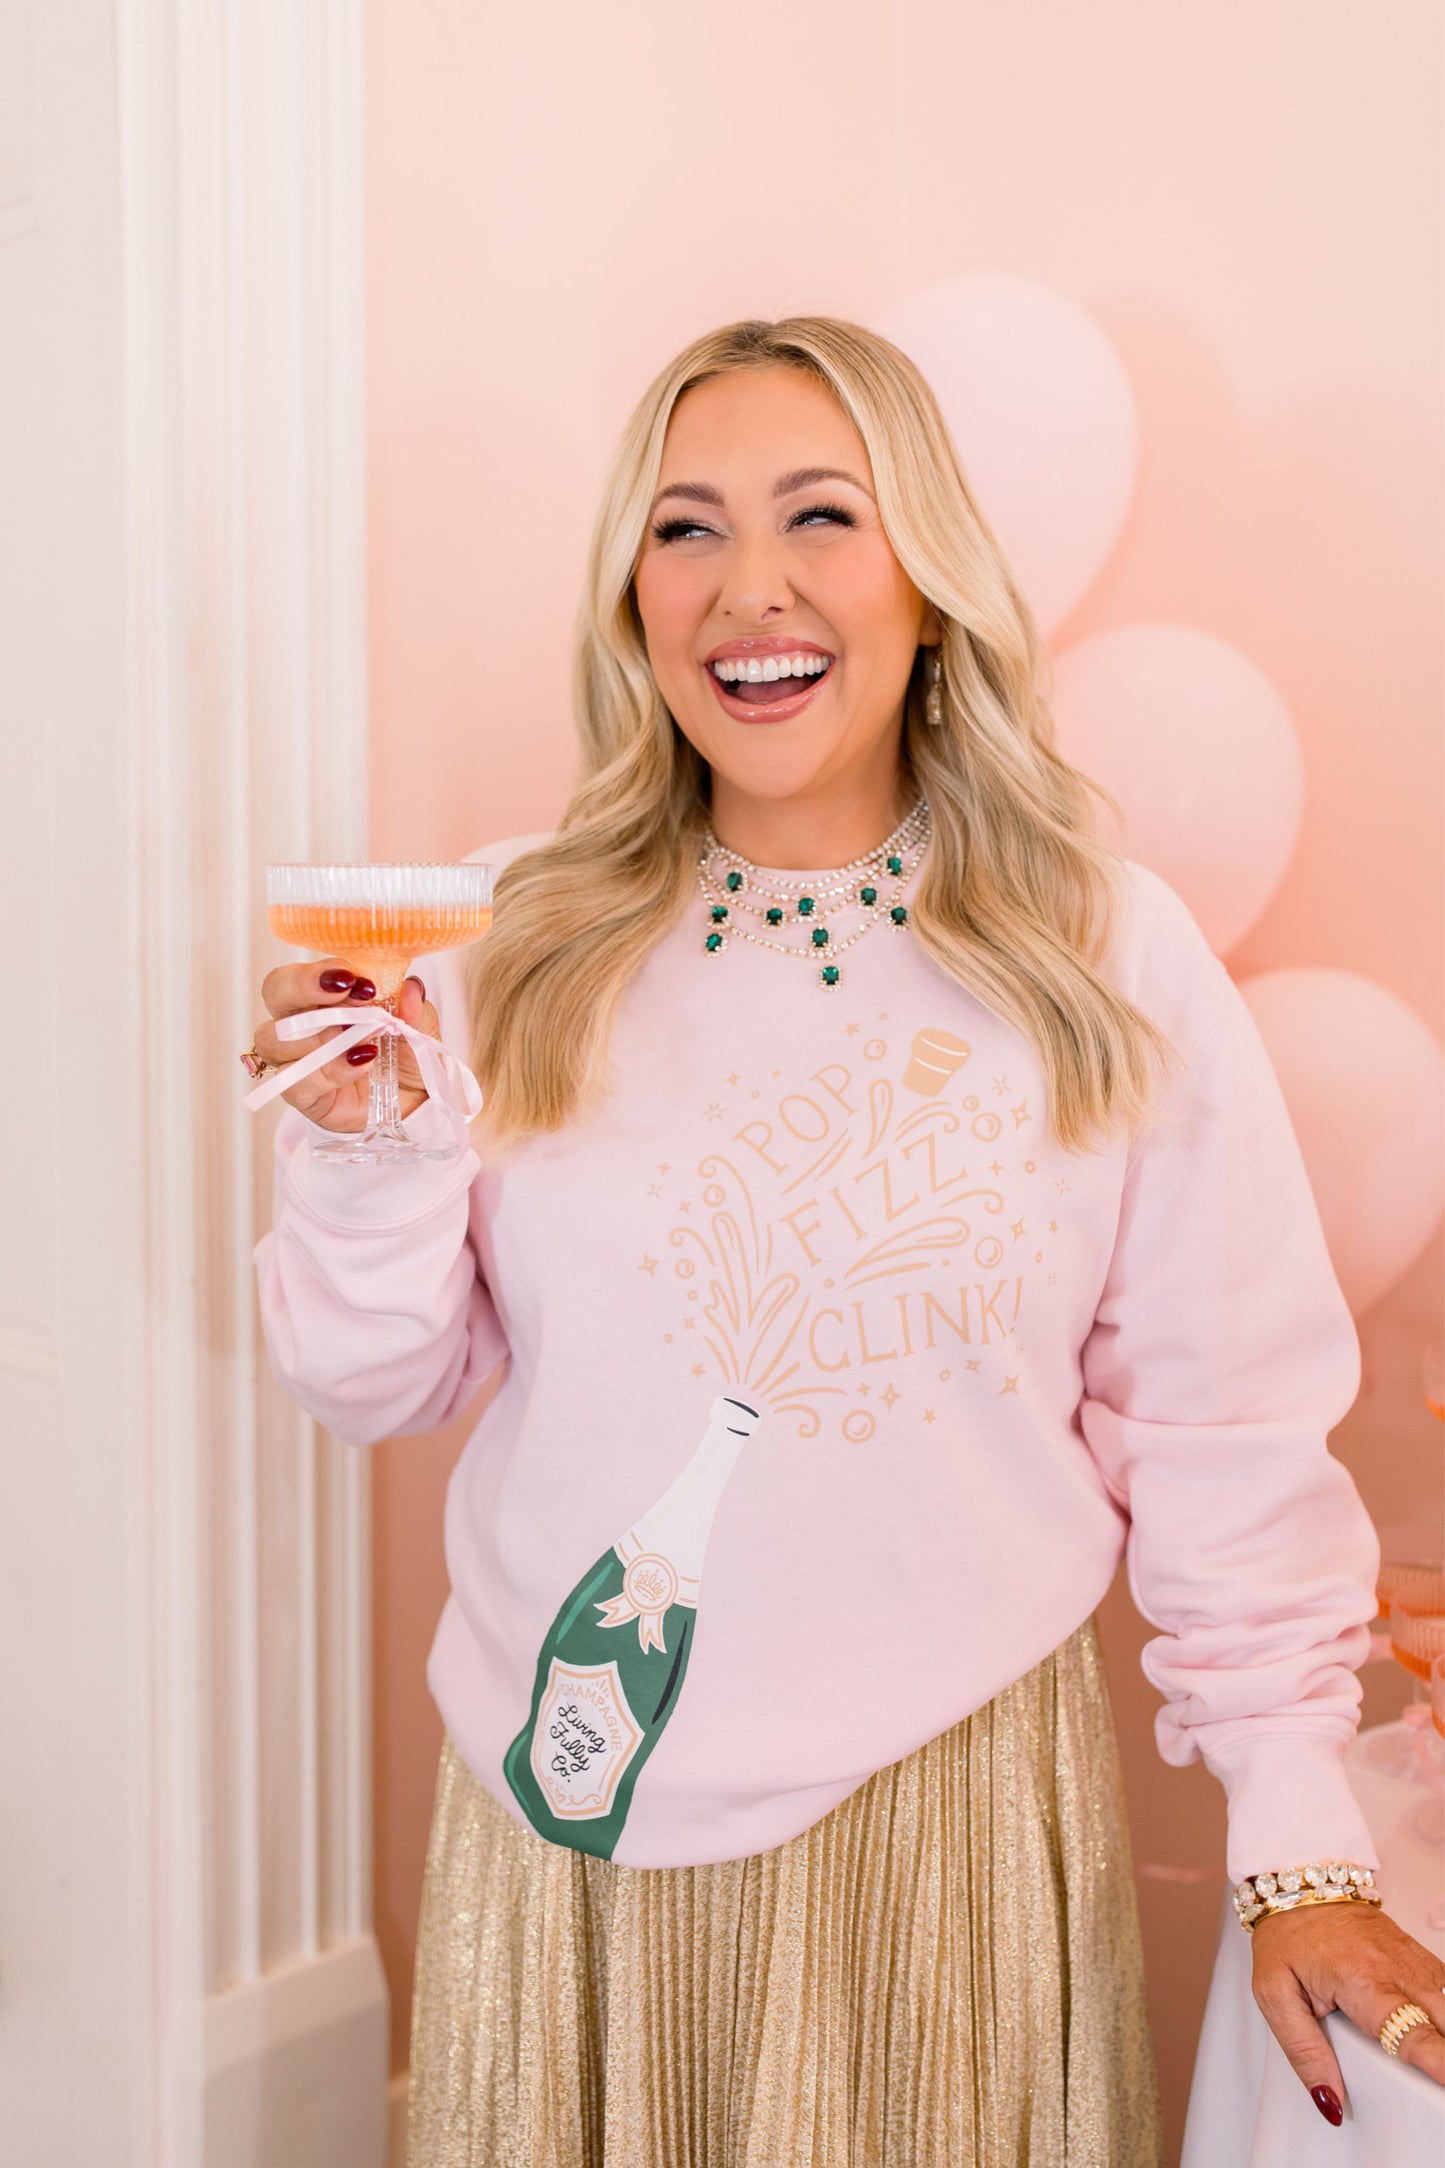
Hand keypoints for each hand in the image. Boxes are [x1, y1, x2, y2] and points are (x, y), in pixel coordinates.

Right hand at [252, 962, 438, 1132]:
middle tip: (344, 988)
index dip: (325, 971)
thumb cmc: (406, 1054)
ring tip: (365, 1037)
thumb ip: (413, 1008)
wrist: (414, 1101)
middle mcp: (302, 1022)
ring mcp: (297, 1059)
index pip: (304, 972)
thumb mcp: (419, 1026)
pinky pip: (294, 1082)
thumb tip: (410, 989)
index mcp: (325, 995)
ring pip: (274, 1039)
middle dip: (304, 985)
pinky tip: (360, 1062)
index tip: (357, 979)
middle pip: (275, 992)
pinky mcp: (302, 1095)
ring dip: (320, 1033)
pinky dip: (329, 1069)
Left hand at [1251, 1901, 1444, 2121]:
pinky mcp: (1422, 1960)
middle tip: (1439, 2078)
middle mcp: (1396, 1970)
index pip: (1408, 2029)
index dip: (1436, 2058)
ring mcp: (1414, 1962)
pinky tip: (1440, 2030)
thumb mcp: (1273, 1994)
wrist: (1299, 1888)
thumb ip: (1303, 2051)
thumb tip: (1331, 2102)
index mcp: (1360, 1980)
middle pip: (1443, 2020)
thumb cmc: (1287, 1939)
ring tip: (1438, 2060)